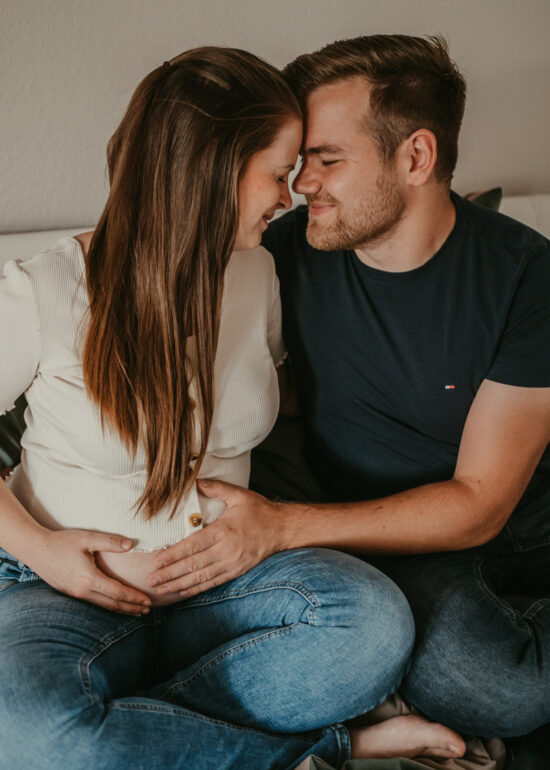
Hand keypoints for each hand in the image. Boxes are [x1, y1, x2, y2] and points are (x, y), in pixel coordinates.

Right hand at [28, 529, 151, 614]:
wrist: (36, 550)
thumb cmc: (62, 542)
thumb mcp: (87, 538)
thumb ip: (110, 541)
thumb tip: (131, 545)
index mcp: (89, 578)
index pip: (117, 593)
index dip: (134, 598)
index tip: (148, 600)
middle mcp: (82, 591)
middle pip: (112, 604)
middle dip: (131, 608)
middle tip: (147, 610)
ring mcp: (75, 595)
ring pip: (102, 606)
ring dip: (120, 610)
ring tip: (135, 611)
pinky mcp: (70, 594)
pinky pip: (93, 604)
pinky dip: (108, 606)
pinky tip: (114, 605)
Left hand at [148, 480, 282, 598]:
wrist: (282, 528)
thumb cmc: (259, 510)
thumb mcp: (238, 495)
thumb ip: (215, 488)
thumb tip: (194, 481)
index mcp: (223, 531)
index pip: (193, 546)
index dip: (173, 555)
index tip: (156, 562)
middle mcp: (226, 550)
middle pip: (193, 565)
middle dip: (170, 573)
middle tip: (151, 580)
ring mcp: (232, 563)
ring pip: (201, 577)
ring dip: (179, 584)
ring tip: (161, 589)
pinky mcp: (236, 572)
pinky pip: (213, 582)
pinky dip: (196, 588)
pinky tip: (182, 591)